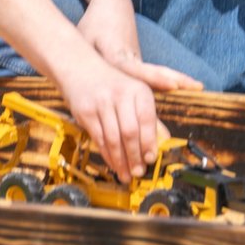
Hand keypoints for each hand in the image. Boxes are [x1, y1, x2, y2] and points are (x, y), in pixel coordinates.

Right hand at [57, 55, 163, 184]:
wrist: (81, 69)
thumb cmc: (113, 86)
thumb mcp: (134, 94)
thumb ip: (148, 117)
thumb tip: (163, 142)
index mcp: (139, 90)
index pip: (147, 119)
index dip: (149, 142)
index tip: (150, 159)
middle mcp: (121, 94)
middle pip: (130, 132)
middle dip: (135, 156)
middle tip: (138, 172)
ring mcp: (101, 103)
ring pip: (113, 138)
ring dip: (120, 161)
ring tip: (126, 174)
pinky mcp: (85, 112)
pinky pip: (98, 138)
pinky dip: (107, 155)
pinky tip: (113, 164)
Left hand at [80, 7, 198, 94]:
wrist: (111, 3)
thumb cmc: (93, 24)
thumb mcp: (83, 39)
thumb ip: (85, 64)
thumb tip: (82, 91)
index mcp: (115, 53)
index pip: (135, 69)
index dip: (153, 78)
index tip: (172, 83)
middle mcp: (131, 57)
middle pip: (154, 72)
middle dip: (173, 80)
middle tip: (194, 86)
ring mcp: (138, 58)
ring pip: (159, 72)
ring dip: (179, 80)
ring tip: (198, 86)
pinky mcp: (140, 61)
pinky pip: (155, 74)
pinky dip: (170, 80)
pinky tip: (186, 88)